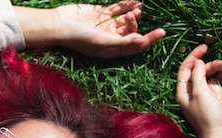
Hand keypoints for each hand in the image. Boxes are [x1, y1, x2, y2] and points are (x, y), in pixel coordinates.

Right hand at [15, 1, 164, 58]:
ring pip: (126, 20)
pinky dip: (128, 5)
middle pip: (132, 33)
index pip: (134, 47)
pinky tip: (136, 1)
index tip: (161, 32)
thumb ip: (122, 42)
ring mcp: (107, 26)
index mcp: (111, 50)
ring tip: (136, 8)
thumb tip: (141, 41)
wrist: (60, 24)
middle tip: (133, 15)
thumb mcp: (102, 42)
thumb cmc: (79, 37)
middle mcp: (111, 39)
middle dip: (136, 24)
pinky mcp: (102, 13)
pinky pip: (119, 9)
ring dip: (134, 14)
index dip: (148, 40)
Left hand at [176, 44, 221, 137]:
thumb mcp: (200, 93)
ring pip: (209, 76)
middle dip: (209, 64)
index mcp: (182, 92)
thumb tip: (198, 62)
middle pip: (198, 71)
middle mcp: (191, 93)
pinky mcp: (215, 99)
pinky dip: (220, 75)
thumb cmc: (207, 116)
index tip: (204, 47)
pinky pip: (216, 83)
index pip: (185, 69)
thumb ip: (198, 76)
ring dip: (217, 69)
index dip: (193, 57)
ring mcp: (203, 96)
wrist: (219, 136)